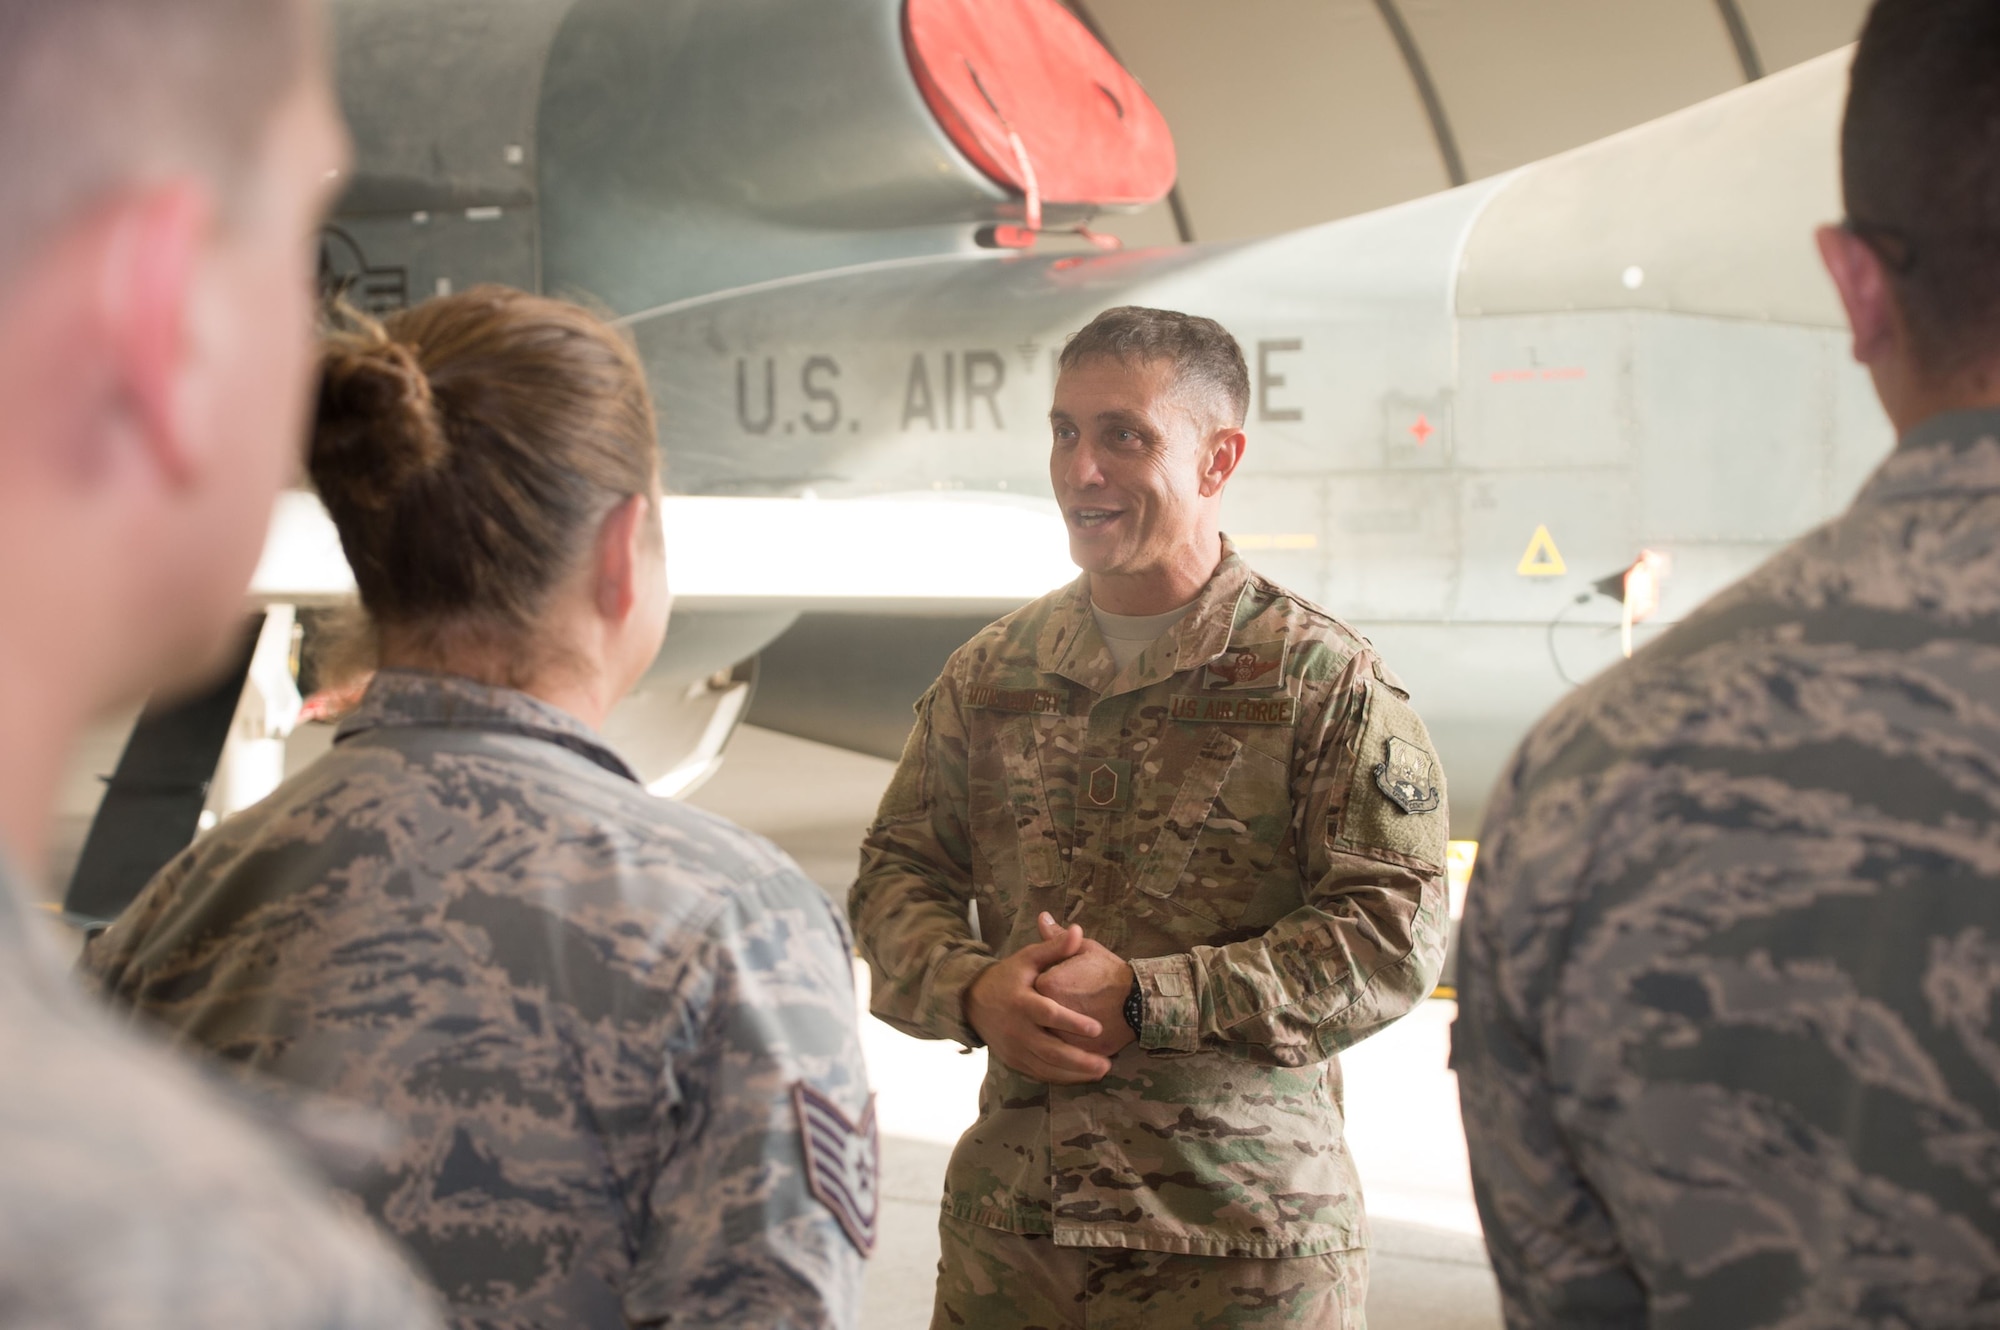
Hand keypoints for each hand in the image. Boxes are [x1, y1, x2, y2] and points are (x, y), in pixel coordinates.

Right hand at [963, 921, 1113, 1084]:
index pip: (1048, 1014)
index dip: (1072, 1022)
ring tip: (1102, 1070)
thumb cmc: (1007, 977)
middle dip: (1079, 1060)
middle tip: (1106, 1064)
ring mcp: (1014, 1049)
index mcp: (1021, 1002)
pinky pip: (1039, 1074)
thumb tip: (1079, 930)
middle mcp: (1017, 1029)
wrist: (972, 1002)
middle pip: (1050, 1050)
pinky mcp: (1014, 1061)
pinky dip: (1061, 1077)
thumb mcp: (1027, 959)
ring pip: (1046, 1067)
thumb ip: (1054, 948)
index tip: (1097, 1029)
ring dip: (1074, 1073)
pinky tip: (1083, 1076)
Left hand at [1032, 913, 1136, 1058]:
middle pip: (1034, 1016)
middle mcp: (1049, 1013)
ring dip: (1050, 1034)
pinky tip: (1072, 1045)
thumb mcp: (1085, 949)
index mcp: (1047, 985)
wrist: (1141, 1002)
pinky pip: (1061, 1055)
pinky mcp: (1076, 1053)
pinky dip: (1064, 1052)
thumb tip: (1042, 917)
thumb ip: (1057, 938)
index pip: (1031, 987)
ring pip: (1045, 1038)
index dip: (1043, 986)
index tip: (1057, 985)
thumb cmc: (1111, 973)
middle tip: (1065, 1006)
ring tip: (1069, 1026)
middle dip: (1042, 1014)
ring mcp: (1061, 1036)